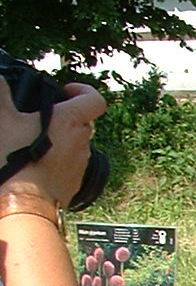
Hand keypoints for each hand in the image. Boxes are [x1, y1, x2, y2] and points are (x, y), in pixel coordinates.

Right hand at [0, 79, 105, 209]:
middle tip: (41, 116)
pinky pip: (71, 163)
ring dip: (61, 138)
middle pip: (83, 122)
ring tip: (34, 140)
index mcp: (69, 122)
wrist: (24, 205)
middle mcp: (82, 142)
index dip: (83, 91)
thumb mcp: (2, 120)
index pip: (95, 100)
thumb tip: (1, 81)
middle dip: (66, 115)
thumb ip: (2, 94)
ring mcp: (81, 164)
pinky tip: (37, 160)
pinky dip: (59, 158)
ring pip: (77, 143)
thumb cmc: (14, 161)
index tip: (66, 92)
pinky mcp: (75, 182)